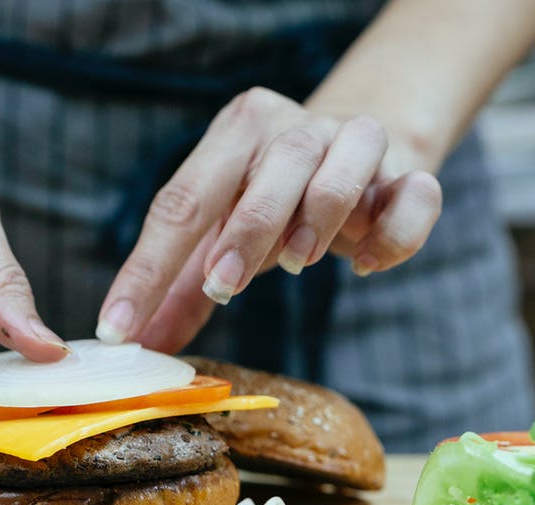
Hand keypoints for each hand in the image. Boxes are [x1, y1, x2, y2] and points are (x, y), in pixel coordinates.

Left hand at [97, 87, 441, 352]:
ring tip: (295, 265)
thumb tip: (140, 347)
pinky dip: (390, 236)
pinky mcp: (409, 172)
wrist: (358, 153)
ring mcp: (357, 143)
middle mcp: (295, 127)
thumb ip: (180, 288)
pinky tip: (362, 266)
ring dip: (317, 222)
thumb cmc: (272, 200)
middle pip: (272, 171)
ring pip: (341, 172)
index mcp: (236, 134)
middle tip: (221, 287)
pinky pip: (414, 196)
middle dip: (243, 234)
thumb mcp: (218, 234)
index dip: (148, 268)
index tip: (120, 328)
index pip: (182, 200)